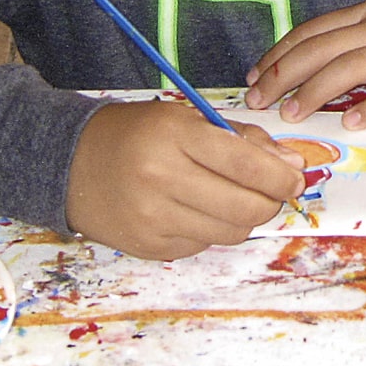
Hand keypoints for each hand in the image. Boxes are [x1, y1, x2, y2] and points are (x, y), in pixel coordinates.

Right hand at [65, 100, 304, 259]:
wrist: (69, 164)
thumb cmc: (136, 134)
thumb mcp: (186, 118)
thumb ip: (243, 139)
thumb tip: (293, 165)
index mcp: (175, 136)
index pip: (248, 164)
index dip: (282, 177)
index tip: (296, 178)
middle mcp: (162, 178)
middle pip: (246, 207)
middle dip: (271, 202)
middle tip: (275, 192)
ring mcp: (153, 217)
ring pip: (231, 232)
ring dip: (245, 217)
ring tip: (234, 197)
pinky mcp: (148, 246)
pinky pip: (204, 244)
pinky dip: (213, 229)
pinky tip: (197, 210)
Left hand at [243, 0, 365, 128]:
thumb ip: (356, 43)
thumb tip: (304, 75)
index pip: (315, 31)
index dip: (280, 54)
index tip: (253, 79)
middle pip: (327, 48)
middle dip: (286, 75)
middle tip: (260, 103)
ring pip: (357, 65)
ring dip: (319, 90)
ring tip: (294, 114)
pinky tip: (353, 122)